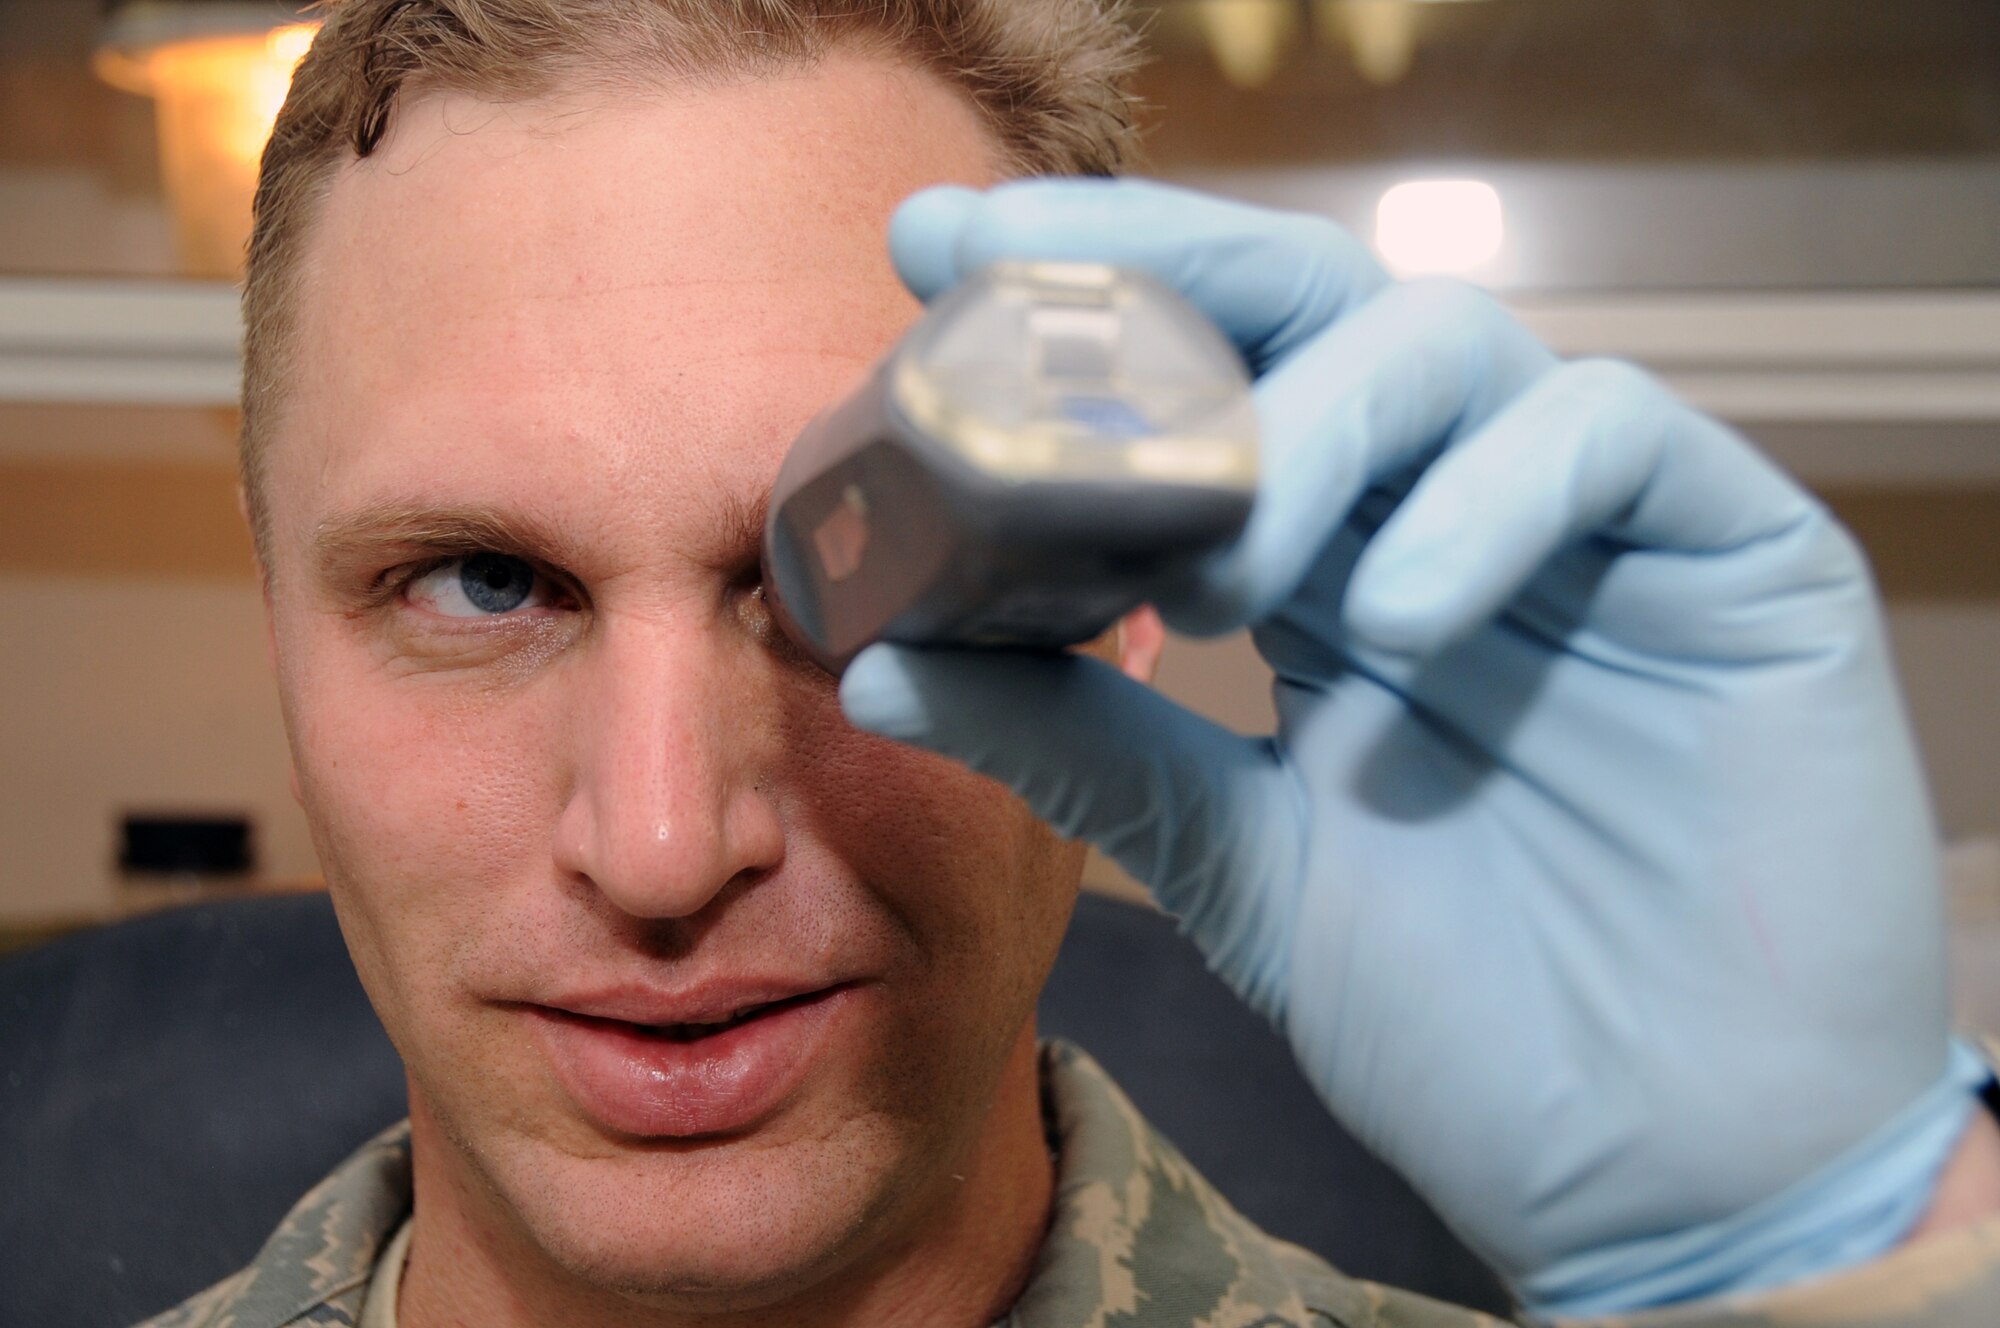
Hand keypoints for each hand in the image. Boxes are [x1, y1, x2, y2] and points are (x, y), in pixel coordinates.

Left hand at [840, 179, 1988, 1312]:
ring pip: (1446, 347)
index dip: (1082, 310)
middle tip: (1014, 263)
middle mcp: (1451, 517)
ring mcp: (1591, 529)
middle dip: (1159, 269)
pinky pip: (1609, 438)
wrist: (1674, 1170)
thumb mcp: (1236, 865)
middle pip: (1309, 313)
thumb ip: (1085, 748)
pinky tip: (1400, 617)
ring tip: (1224, 574)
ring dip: (1310, 427)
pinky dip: (1492, 495)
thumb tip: (879, 662)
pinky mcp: (1739, 554)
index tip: (931, 259)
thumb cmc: (1470, 1022)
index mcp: (1333, 576)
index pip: (1207, 388)